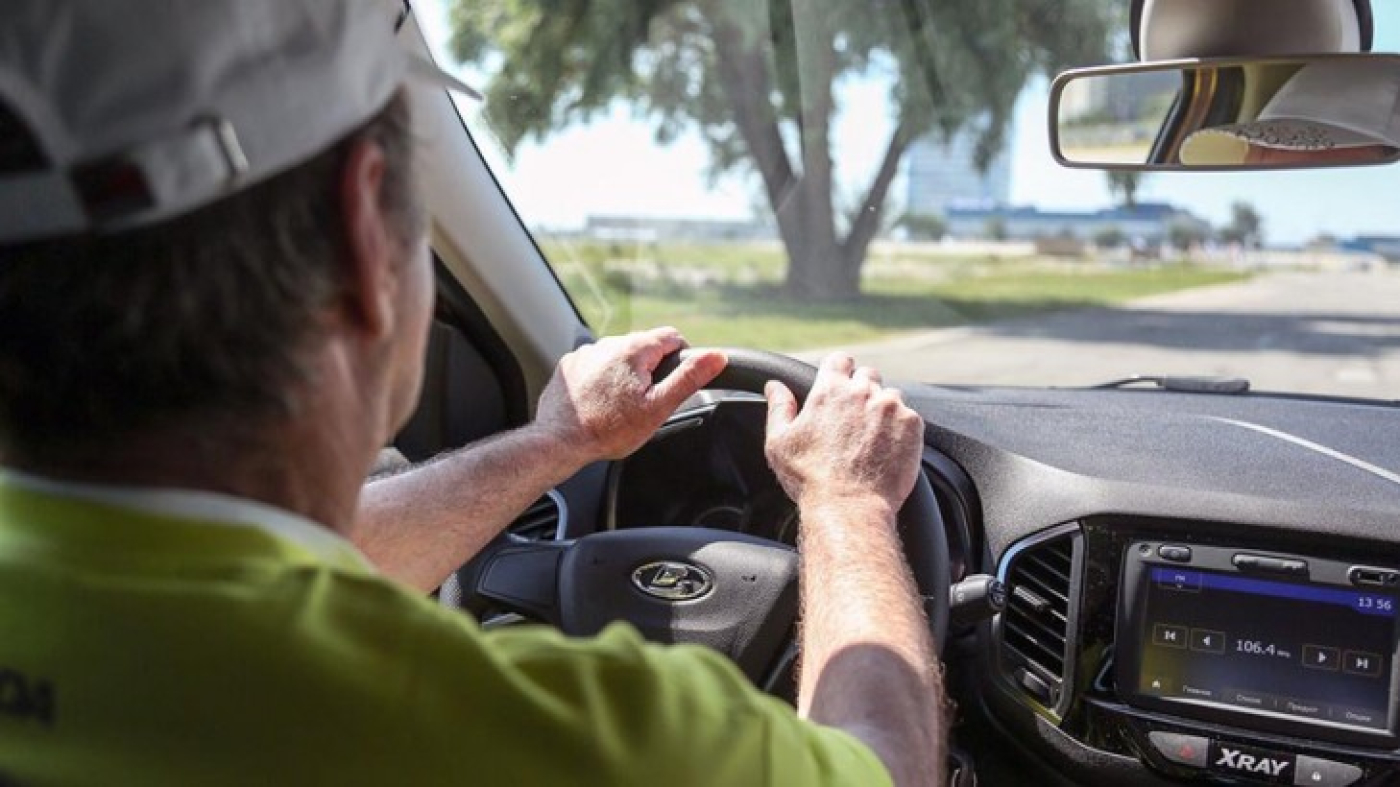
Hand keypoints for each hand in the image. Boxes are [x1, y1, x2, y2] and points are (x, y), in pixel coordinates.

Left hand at [534, 327, 726, 463]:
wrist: (559, 441)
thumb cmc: (609, 429)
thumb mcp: (658, 407)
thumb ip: (688, 378)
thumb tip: (716, 356)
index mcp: (634, 349)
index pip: (672, 337)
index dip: (681, 358)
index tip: (673, 382)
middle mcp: (609, 343)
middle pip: (644, 347)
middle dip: (650, 369)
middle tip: (646, 401)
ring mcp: (586, 353)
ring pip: (618, 356)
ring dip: (624, 373)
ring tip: (619, 406)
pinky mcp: (569, 365)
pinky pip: (595, 365)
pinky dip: (600, 379)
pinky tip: (598, 403)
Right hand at [764, 353, 923, 515]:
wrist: (849, 507)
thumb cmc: (810, 478)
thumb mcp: (780, 442)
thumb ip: (779, 407)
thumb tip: (774, 386)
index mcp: (830, 390)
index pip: (839, 360)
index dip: (839, 371)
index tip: (840, 385)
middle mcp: (863, 391)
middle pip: (868, 375)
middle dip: (862, 390)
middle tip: (854, 419)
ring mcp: (891, 407)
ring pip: (890, 397)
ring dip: (882, 410)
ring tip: (871, 440)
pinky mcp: (912, 425)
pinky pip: (909, 417)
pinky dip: (900, 430)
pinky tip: (886, 450)